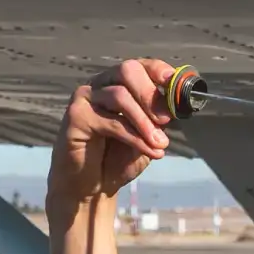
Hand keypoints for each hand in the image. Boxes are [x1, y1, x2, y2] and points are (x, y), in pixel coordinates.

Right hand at [52, 58, 179, 205]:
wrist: (91, 188)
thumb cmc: (117, 159)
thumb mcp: (147, 136)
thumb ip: (159, 119)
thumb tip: (178, 104)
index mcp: (118, 84)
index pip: (139, 66)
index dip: (158, 70)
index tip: (173, 83)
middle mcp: (100, 85)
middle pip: (127, 70)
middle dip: (150, 93)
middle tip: (166, 119)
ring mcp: (85, 98)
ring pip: (119, 95)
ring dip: (145, 121)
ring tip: (160, 143)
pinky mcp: (75, 117)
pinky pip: (111, 122)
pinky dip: (135, 136)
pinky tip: (149, 150)